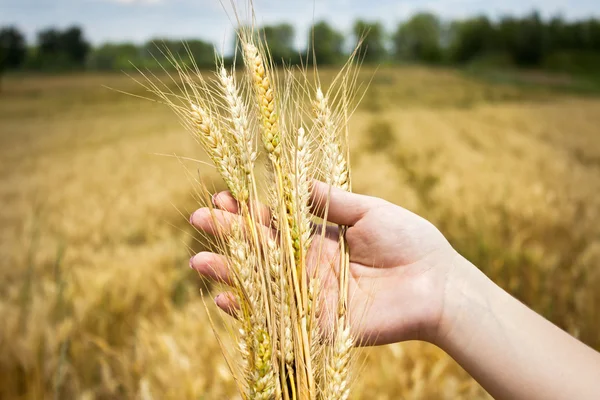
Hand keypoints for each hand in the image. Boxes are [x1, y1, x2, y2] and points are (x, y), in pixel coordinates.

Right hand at [189, 181, 458, 345]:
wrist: (439, 283)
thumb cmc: (410, 241)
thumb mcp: (369, 211)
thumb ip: (331, 200)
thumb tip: (295, 178)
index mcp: (320, 237)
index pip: (275, 222)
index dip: (250, 211)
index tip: (225, 196)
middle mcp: (310, 265)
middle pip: (262, 251)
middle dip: (230, 235)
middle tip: (198, 219)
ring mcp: (313, 294)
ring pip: (264, 283)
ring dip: (231, 273)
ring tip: (199, 260)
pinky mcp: (321, 323)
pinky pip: (281, 319)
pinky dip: (252, 312)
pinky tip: (224, 299)